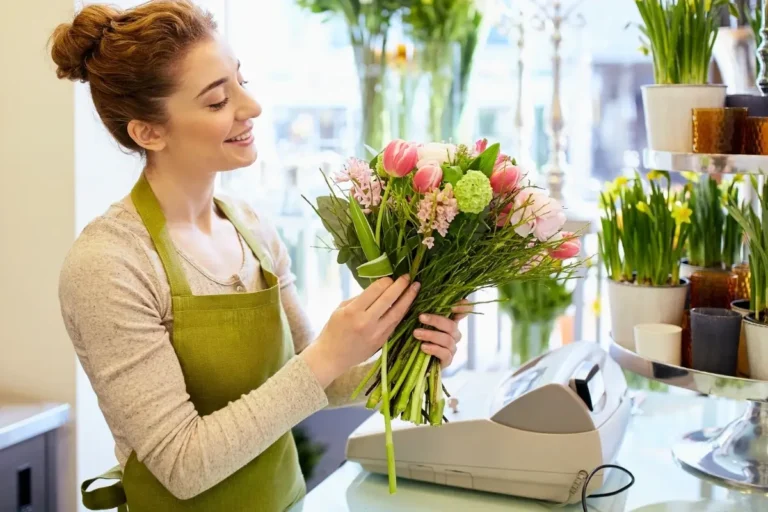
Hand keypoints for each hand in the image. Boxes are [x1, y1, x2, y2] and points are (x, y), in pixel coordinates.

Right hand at [302, 275, 419, 386]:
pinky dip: (402, 312)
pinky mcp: (382, 341)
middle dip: (400, 286)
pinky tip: (407, 304)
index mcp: (353, 311)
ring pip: (397, 313)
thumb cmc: (333, 331)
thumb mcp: (340, 309)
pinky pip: (395, 323)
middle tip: (408, 277)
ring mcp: (376, 333)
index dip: (386, 281)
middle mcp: (366, 322)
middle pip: (389, 300)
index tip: (391, 277)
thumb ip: (359, 299)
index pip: (375, 291)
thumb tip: (377, 289)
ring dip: (408, 299)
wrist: (332, 357)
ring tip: (415, 288)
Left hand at [414, 299, 472, 368]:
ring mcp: (451, 348)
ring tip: (416, 333)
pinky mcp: (447, 361)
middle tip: (420, 317)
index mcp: (448, 322)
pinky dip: (434, 349)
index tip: (457, 303)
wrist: (410, 361)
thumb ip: (421, 309)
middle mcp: (453, 335)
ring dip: (431, 335)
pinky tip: (423, 347)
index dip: (463, 307)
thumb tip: (417, 288)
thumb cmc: (413, 338)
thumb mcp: (415, 321)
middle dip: (436, 320)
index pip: (463, 312)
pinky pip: (445, 354)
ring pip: (448, 340)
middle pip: (452, 325)